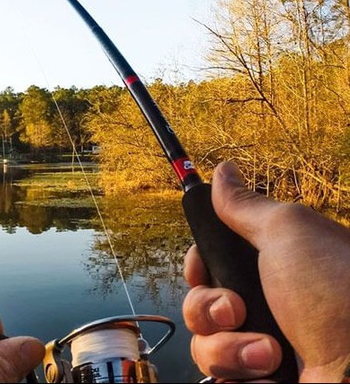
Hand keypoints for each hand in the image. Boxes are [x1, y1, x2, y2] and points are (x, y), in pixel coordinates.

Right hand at [183, 161, 349, 381]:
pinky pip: (220, 377)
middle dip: (208, 310)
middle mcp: (262, 306)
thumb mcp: (288, 232)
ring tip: (270, 354)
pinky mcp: (259, 380)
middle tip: (238, 310)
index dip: (197, 267)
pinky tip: (272, 376)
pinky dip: (241, 376)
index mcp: (267, 268)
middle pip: (197, 304)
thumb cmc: (337, 291)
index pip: (207, 264)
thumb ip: (245, 205)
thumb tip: (223, 170)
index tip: (203, 271)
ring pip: (204, 346)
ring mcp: (260, 349)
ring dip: (229, 349)